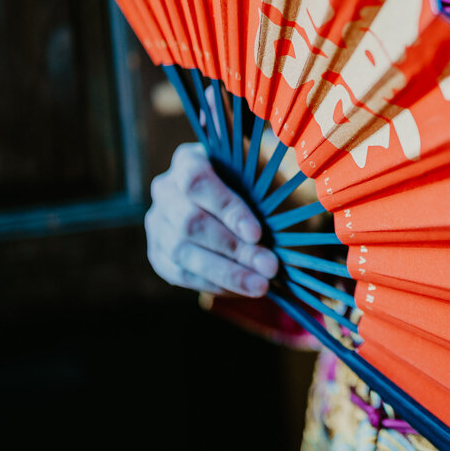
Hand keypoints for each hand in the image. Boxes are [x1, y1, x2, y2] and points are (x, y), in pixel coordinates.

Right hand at [146, 142, 278, 295]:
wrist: (244, 205)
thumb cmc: (258, 187)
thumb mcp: (265, 177)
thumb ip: (267, 187)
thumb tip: (292, 207)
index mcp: (188, 160)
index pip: (198, 182)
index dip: (227, 209)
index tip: (257, 233)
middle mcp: (165, 189)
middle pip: (191, 223)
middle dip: (234, 249)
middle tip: (269, 267)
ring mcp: (157, 223)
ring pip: (184, 253)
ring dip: (226, 273)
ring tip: (260, 286)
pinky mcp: (159, 253)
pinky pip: (181, 274)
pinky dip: (214, 283)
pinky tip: (242, 289)